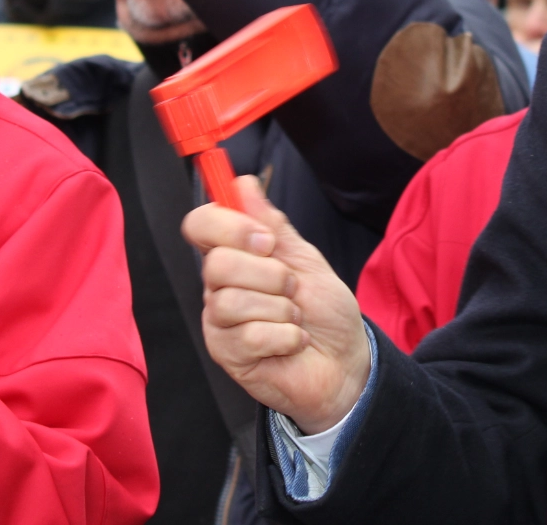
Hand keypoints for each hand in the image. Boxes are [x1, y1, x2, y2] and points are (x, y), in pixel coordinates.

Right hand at [183, 177, 370, 433]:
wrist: (346, 363)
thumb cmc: (325, 312)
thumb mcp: (306, 259)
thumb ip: (274, 224)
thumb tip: (243, 183)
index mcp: (235, 254)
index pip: (201, 225)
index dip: (228, 226)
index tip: (266, 239)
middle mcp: (219, 285)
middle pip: (216, 264)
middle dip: (269, 275)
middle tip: (291, 288)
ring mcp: (219, 321)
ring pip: (232, 301)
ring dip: (280, 308)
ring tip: (294, 318)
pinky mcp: (227, 353)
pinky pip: (248, 335)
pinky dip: (285, 336)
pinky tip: (293, 342)